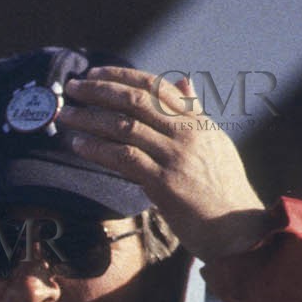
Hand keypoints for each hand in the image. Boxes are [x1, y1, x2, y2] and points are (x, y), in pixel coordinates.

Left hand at [57, 66, 269, 260]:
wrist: (237, 228)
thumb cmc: (223, 187)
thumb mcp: (214, 141)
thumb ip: (195, 111)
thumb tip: (185, 81)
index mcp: (197, 121)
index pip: (156, 86)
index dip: (121, 76)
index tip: (94, 74)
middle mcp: (187, 133)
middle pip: (135, 101)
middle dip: (99, 91)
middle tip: (72, 87)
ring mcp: (176, 156)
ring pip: (125, 127)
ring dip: (89, 119)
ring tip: (64, 116)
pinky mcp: (164, 183)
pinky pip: (124, 159)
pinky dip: (97, 149)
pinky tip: (77, 144)